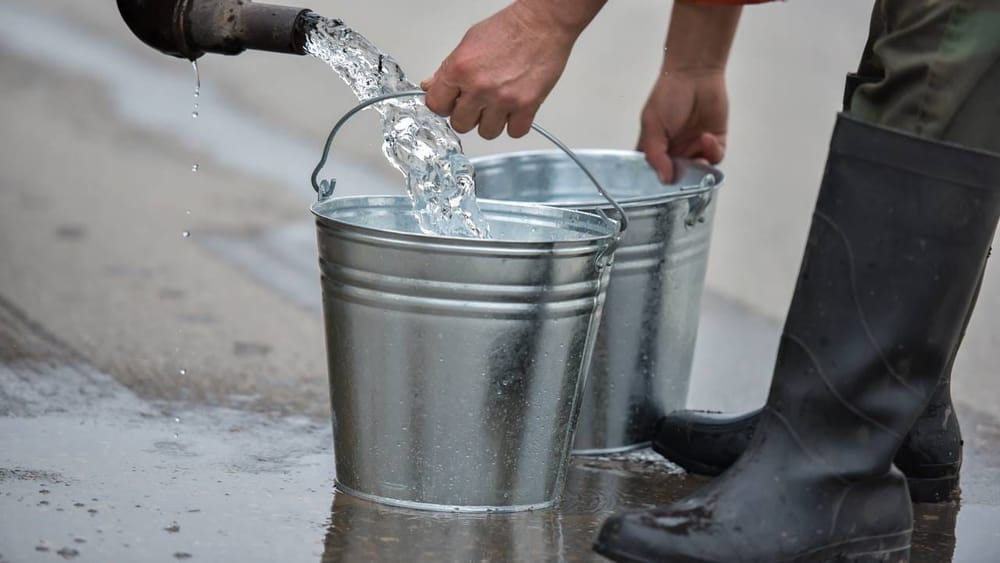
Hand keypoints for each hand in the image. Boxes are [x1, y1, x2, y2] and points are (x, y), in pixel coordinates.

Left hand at [421, 2, 581, 138]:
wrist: (541, 24)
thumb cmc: (508, 29)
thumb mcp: (468, 43)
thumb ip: (448, 69)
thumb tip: (431, 86)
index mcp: (459, 69)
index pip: (436, 105)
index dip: (444, 105)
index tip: (451, 103)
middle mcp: (479, 87)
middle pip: (460, 124)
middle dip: (467, 115)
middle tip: (477, 103)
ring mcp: (503, 99)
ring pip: (486, 133)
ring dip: (491, 122)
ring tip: (498, 106)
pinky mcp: (527, 105)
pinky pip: (514, 132)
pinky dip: (514, 125)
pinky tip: (514, 110)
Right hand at [638, 69, 728, 183]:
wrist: (695, 74)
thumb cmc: (668, 95)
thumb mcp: (652, 124)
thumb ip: (655, 154)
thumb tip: (664, 179)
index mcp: (656, 150)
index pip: (655, 175)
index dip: (658, 183)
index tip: (662, 187)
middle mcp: (675, 153)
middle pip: (679, 178)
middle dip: (682, 180)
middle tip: (682, 176)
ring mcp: (695, 148)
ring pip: (699, 173)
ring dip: (699, 170)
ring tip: (697, 159)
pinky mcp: (714, 143)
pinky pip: (715, 158)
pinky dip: (711, 152)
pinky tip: (706, 138)